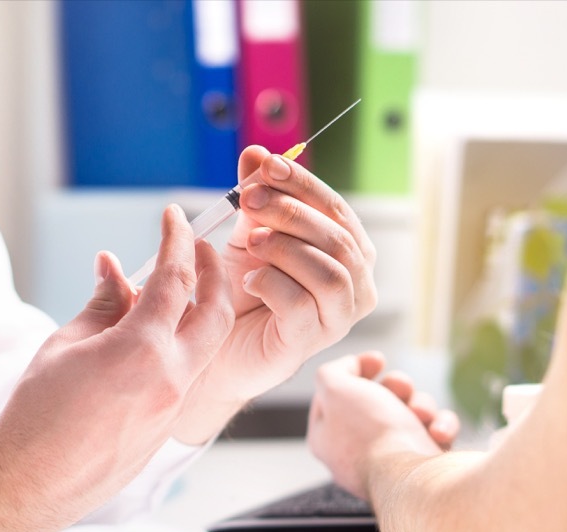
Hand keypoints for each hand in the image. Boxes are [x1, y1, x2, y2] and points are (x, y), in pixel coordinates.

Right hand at [0, 206, 233, 531]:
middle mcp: (172, 379)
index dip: (177, 240)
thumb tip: (116, 268)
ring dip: (200, 311)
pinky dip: (180, 346)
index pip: (176, 278)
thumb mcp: (66, 344)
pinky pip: (187, 376)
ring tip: (174, 288)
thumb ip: (103, 303)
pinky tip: (152, 335)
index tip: (174, 216)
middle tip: (199, 248)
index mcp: (143, 350)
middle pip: (216, 311)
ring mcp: (175, 408)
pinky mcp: (168, 429)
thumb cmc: (37, 412)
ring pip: (206, 346)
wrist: (30, 481)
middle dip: (214, 272)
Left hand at [173, 146, 377, 443]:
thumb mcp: (247, 232)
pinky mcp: (310, 342)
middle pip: (337, 238)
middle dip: (291, 212)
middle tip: (249, 201)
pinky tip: (248, 280)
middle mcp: (356, 285)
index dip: (303, 183)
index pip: (337, 209)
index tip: (266, 165)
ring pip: (329, 272)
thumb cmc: (238, 290)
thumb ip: (257, 194)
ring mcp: (338, 318)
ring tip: (251, 244)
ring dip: (286, 248)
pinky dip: (272, 283)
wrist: (211, 345)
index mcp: (349, 253)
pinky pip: (302, 304)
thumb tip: (256, 152)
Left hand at [307, 352, 456, 500]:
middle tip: (402, 388)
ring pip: (411, 415)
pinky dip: (441, 427)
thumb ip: (332, 371)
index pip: (334, 396)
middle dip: (396, 387)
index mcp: (327, 438)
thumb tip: (349, 368)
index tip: (378, 359)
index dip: (356, 371)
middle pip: (377, 402)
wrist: (413, 478)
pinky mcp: (423, 469)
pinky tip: (439, 433)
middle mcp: (357, 453)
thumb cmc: (371, 434)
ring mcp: (391, 463)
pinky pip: (434, 435)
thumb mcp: (334, 388)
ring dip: (422, 405)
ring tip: (422, 414)